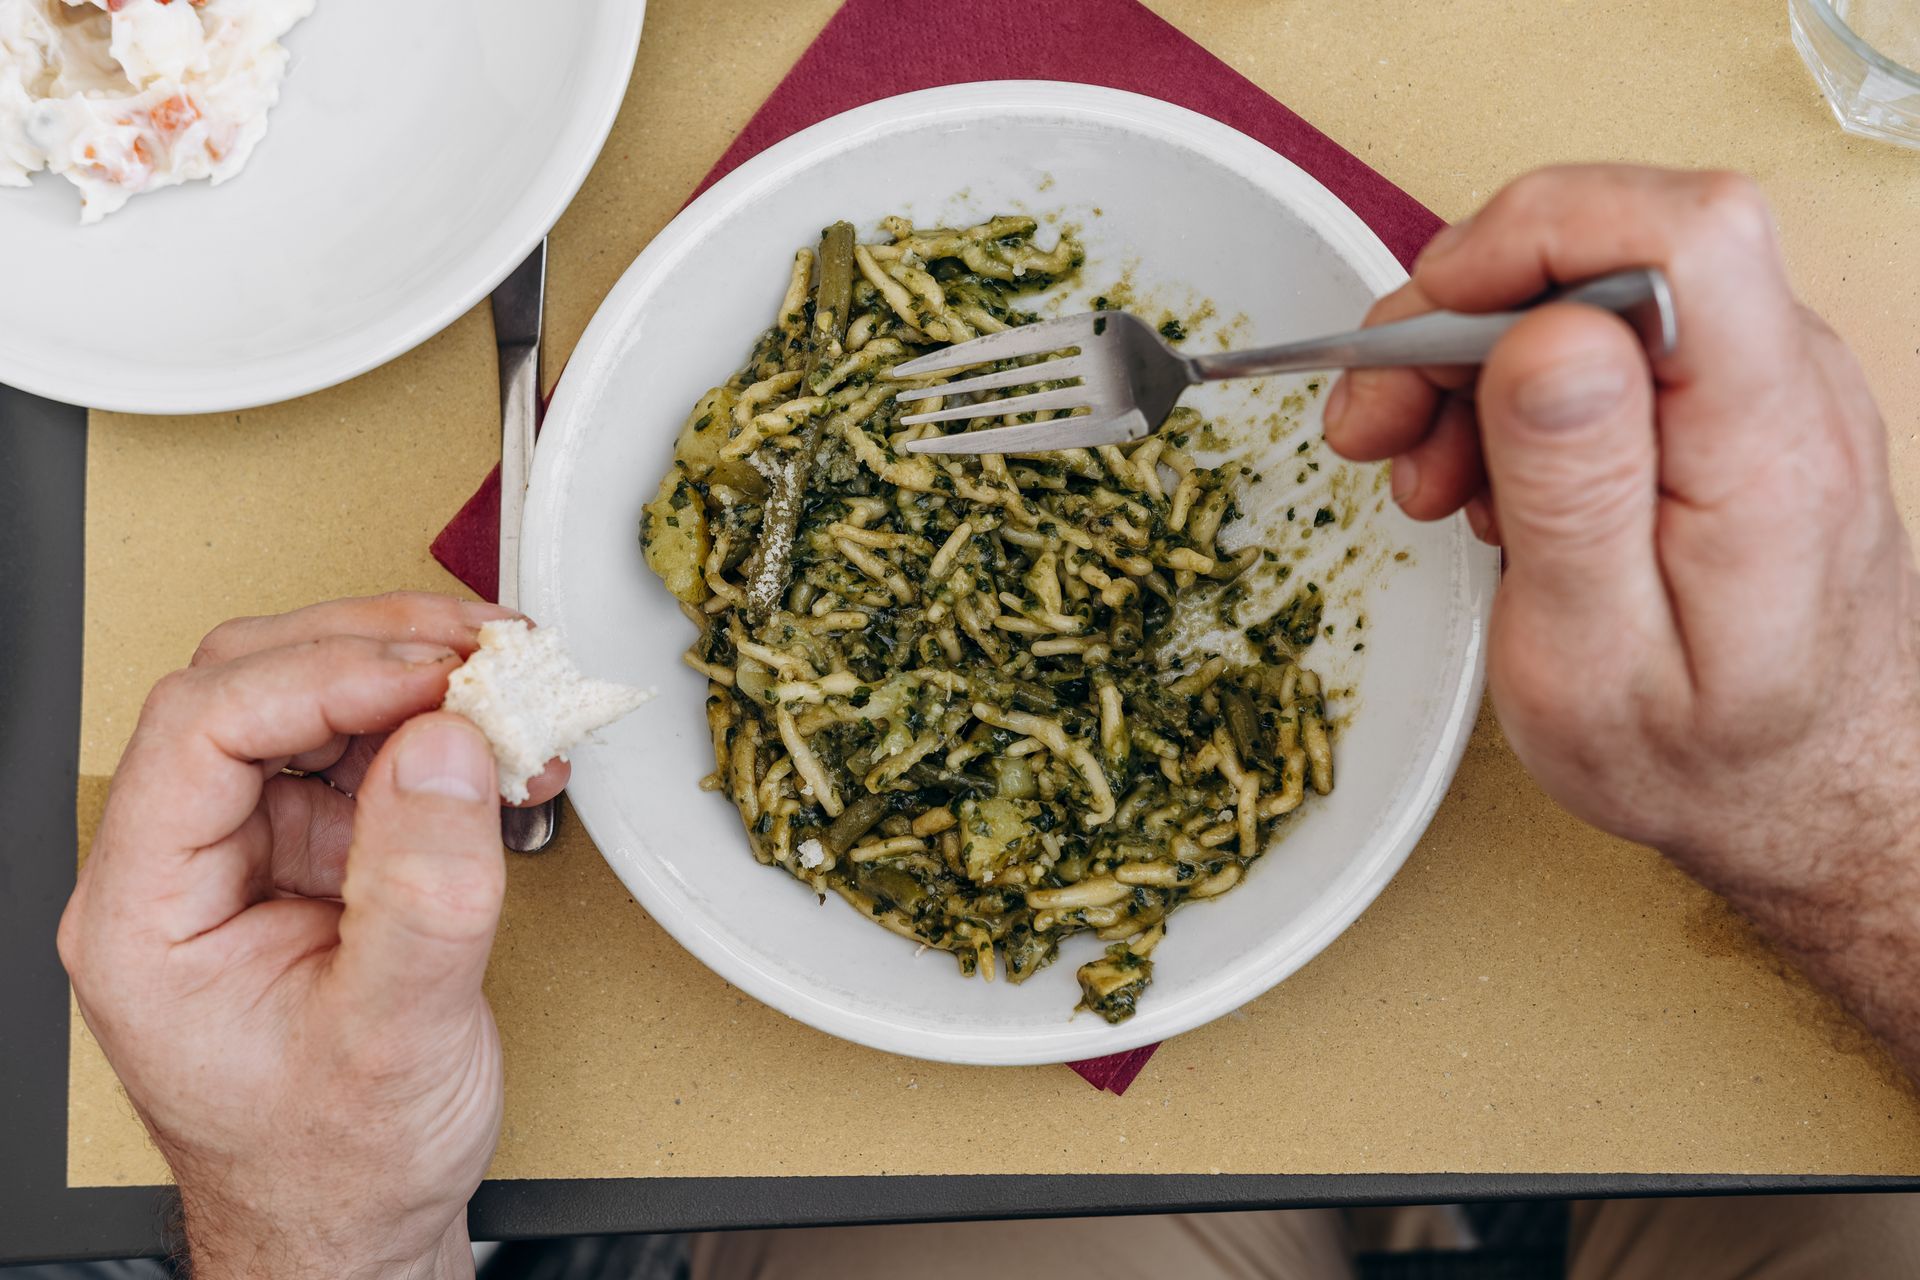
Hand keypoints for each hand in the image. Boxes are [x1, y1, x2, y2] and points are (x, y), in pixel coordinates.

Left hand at [59, 593, 566, 1279]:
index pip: (207, 729)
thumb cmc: (340, 1164)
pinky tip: (511, 752)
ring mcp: (255, 854)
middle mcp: (188, 865)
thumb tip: (447, 746)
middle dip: (376, 650)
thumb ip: (422, 892)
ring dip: (421, 681)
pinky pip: (374, 755)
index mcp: (148, 912)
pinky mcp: (320, 857)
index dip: (325, 676)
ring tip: (514, 689)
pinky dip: (447, 735)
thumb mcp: (392, 1039)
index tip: (437, 676)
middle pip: (253, 688)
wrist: (359, 1225)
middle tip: (485, 653)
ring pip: (317, 703)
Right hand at [1324, 165, 1919, 1064]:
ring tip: (1425, 475)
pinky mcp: (1733, 403)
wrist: (1812, 796)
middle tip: (1377, 417)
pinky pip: (1610, 344)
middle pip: (1612, 247)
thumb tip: (1546, 337)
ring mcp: (1765, 386)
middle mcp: (1786, 386)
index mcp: (1763, 443)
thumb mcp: (1593, 657)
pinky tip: (1485, 480)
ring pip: (1593, 291)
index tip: (1436, 311)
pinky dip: (1518, 394)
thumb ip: (1575, 492)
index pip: (1685, 231)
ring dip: (1474, 363)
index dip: (1536, 233)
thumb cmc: (1705, 754)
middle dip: (1463, 313)